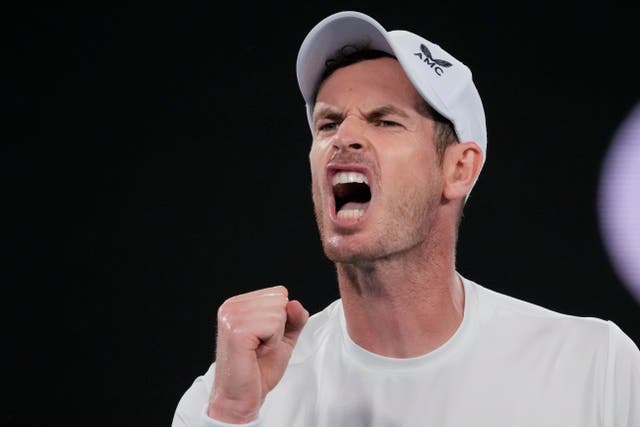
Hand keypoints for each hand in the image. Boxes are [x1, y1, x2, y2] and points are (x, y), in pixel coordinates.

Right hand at [207, 285, 308, 422]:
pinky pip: (273, 326)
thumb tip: (295, 303)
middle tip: (261, 346)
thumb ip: (294, 318)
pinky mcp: (237, 330)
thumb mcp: (283, 338)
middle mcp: (231, 306)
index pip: (279, 293)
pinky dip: (272, 343)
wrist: (241, 397)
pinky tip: (257, 353)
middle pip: (280, 300)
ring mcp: (232, 317)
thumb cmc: (258, 369)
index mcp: (238, 304)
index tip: (264, 338)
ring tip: (258, 350)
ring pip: (278, 312)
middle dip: (278, 327)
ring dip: (275, 336)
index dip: (281, 319)